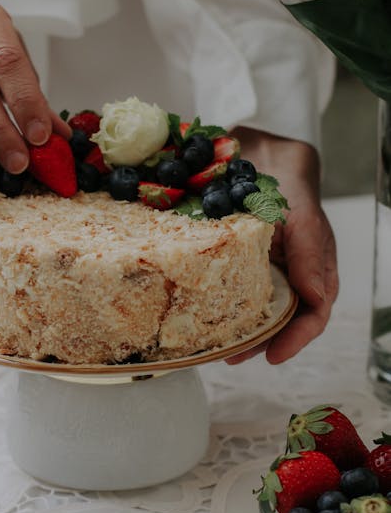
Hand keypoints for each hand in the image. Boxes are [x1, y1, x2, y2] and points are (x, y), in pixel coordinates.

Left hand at [226, 127, 338, 364]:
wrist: (260, 155)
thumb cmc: (289, 185)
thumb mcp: (303, 218)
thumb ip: (311, 256)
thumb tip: (318, 300)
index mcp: (312, 270)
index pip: (312, 314)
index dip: (296, 339)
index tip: (273, 357)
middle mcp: (288, 275)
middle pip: (279, 321)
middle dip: (258, 343)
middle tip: (230, 356)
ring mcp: (261, 270)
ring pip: (252, 310)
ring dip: (234, 330)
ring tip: (211, 345)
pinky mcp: (235, 262)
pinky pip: (225, 288)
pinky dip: (213, 303)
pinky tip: (194, 311)